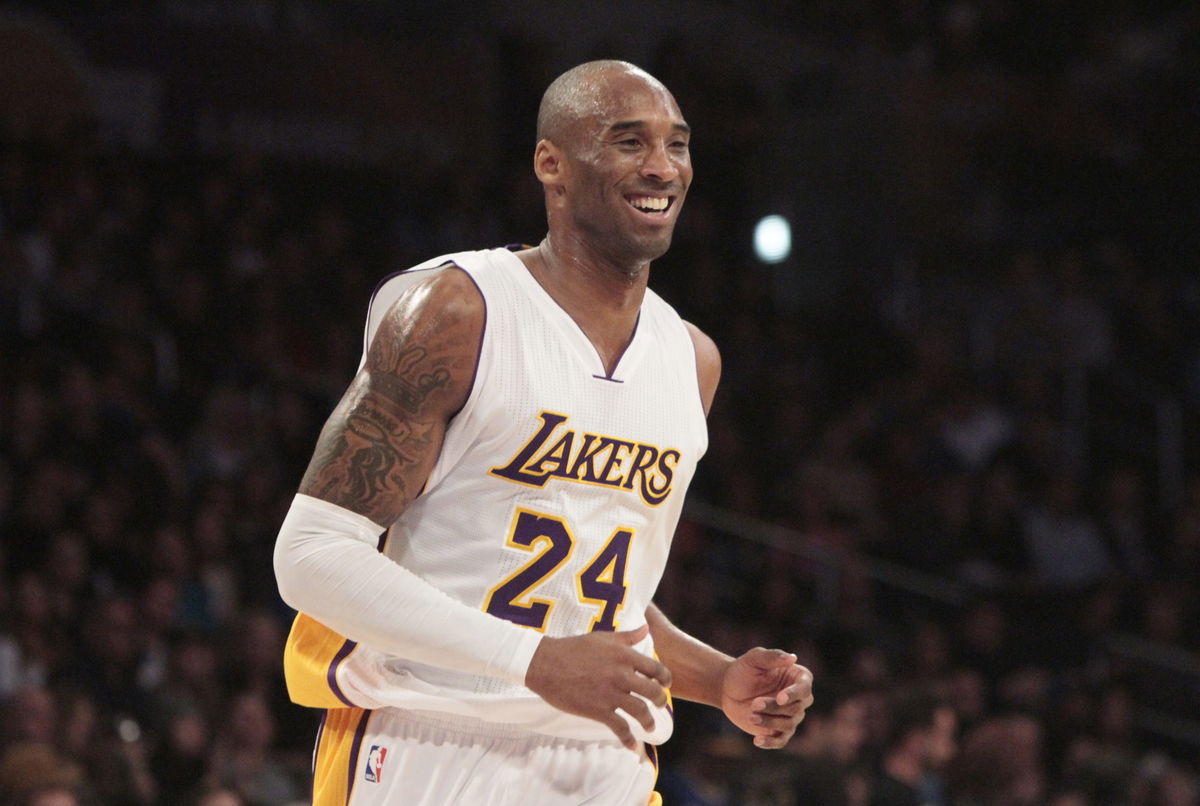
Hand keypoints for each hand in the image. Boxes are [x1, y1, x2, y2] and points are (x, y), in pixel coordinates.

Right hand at [525, 625, 671, 750]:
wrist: (546, 664)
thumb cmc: (573, 648)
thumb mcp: (603, 637)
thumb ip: (628, 636)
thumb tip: (646, 628)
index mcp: (624, 655)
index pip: (655, 669)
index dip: (665, 678)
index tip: (665, 684)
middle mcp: (621, 674)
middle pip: (653, 692)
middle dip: (660, 701)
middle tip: (659, 705)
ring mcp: (610, 694)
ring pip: (641, 712)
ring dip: (649, 722)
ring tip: (650, 727)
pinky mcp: (598, 710)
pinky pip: (620, 728)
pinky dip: (629, 740)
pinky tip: (632, 746)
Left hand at [719, 647, 812, 748]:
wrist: (727, 689)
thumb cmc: (743, 670)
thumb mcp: (754, 659)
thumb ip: (772, 656)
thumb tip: (792, 658)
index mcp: (798, 677)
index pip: (804, 688)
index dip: (794, 694)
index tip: (780, 698)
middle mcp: (798, 698)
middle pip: (796, 708)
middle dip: (774, 708)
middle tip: (754, 704)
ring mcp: (789, 716)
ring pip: (788, 725)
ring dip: (769, 722)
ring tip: (751, 716)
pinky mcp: (777, 731)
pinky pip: (780, 741)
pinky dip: (770, 742)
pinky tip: (757, 740)